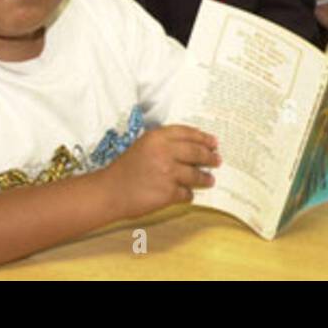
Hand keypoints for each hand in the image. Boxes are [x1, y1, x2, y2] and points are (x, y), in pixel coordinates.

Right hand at [105, 125, 219, 219]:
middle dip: (210, 157)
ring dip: (205, 178)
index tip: (213, 142)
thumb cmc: (125, 168)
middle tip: (217, 160)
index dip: (203, 137)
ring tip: (210, 180)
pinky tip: (188, 194)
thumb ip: (165, 142)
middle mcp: (164, 152)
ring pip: (195, 174)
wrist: (110, 191)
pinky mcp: (168, 192)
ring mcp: (167, 173)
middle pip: (196, 152)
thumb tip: (194, 142)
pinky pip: (186, 193)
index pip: (188, 133)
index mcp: (157, 137)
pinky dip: (188, 194)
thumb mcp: (144, 145)